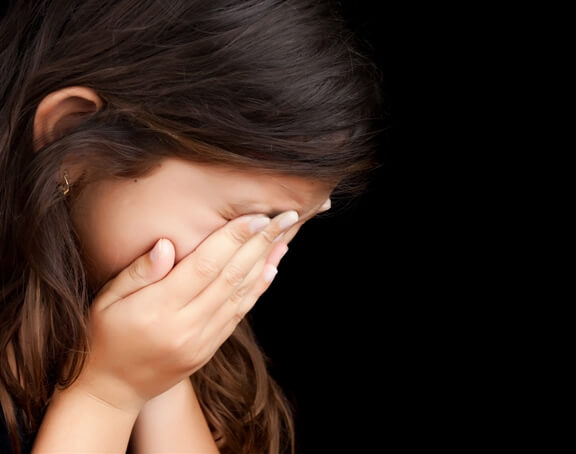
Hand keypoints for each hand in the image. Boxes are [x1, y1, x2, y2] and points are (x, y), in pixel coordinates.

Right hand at [75, 211, 296, 412]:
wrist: (114, 391)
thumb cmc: (105, 337)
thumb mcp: (107, 300)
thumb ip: (138, 272)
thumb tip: (167, 244)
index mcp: (159, 309)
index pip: (205, 266)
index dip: (233, 238)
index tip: (257, 216)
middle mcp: (187, 326)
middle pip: (231, 277)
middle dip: (260, 243)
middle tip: (284, 218)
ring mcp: (202, 341)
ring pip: (241, 295)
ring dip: (266, 263)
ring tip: (284, 238)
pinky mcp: (209, 349)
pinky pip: (239, 314)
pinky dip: (257, 290)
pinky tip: (271, 268)